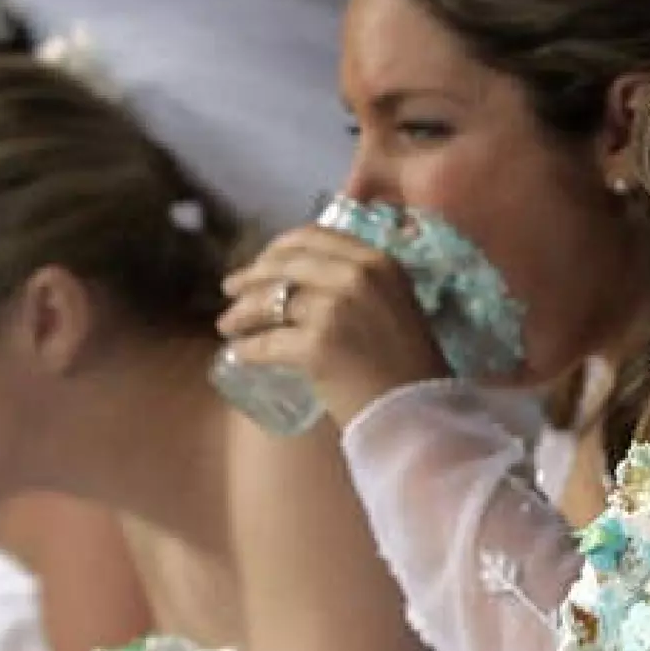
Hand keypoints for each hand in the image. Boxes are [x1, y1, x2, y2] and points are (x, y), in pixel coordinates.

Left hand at [218, 225, 447, 427]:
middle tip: (230, 289)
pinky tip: (238, 355)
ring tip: (228, 325)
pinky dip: (248, 350)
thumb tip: (311, 281)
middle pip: (285, 265)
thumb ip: (365, 287)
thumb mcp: (397, 308)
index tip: (262, 263)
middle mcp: (357, 276)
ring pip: (270, 301)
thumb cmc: (411, 369)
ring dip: (241, 314)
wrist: (421, 414)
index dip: (278, 248)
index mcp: (379, 262)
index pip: (313, 236)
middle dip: (250, 277)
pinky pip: (267, 342)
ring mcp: (335, 309)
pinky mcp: (317, 346)